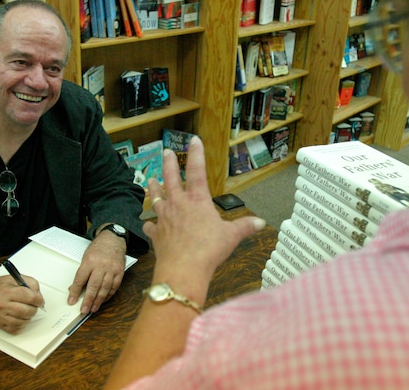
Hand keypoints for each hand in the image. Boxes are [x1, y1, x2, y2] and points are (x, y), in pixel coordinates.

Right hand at [0, 273, 44, 334]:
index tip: (40, 300)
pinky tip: (19, 317)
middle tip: (33, 305)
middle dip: (34, 308)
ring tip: (25, 310)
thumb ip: (30, 283)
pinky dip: (21, 324)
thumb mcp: (13, 278)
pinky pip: (16, 329)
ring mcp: (0, 316)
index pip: (30, 297)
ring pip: (23, 321)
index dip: (39, 299)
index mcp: (7, 291)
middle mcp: (2, 305)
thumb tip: (39, 295)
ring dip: (28, 317)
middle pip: (28, 311)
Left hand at [68, 231, 125, 313]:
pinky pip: (114, 286)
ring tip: (93, 309)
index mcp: (90, 261)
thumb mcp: (86, 258)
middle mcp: (101, 265)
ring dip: (99, 300)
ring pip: (105, 288)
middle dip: (88, 300)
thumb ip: (81, 273)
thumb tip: (74, 289)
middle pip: (93, 286)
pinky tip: (103, 300)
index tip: (71, 301)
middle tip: (84, 310)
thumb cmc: (97, 249)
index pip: (80, 279)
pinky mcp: (120, 272)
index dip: (75, 291)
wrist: (112, 240)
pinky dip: (108, 295)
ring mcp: (112, 269)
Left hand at [145, 136, 264, 284]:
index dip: (196, 154)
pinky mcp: (156, 234)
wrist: (183, 268)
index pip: (197, 171)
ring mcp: (164, 218)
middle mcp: (178, 204)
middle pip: (171, 178)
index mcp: (197, 200)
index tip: (193, 140)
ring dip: (154, 188)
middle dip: (169, 163)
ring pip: (156, 198)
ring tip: (151, 179)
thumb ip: (245, 227)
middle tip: (167, 151)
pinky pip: (150, 226)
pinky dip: (149, 223)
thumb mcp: (231, 236)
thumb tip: (260, 222)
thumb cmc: (208, 249)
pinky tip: (148, 223)